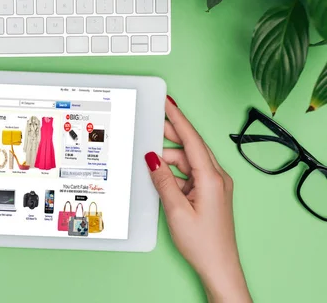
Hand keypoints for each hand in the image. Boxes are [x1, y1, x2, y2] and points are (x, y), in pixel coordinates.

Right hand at [146, 97, 251, 302]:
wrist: (219, 266)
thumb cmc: (203, 243)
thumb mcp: (176, 210)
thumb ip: (163, 180)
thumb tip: (152, 157)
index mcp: (211, 178)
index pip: (192, 139)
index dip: (178, 118)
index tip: (168, 103)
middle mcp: (216, 177)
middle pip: (191, 146)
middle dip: (171, 132)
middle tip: (151, 121)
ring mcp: (215, 185)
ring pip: (189, 160)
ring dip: (170, 157)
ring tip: (149, 156)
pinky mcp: (210, 192)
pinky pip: (190, 173)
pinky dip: (175, 170)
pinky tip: (161, 173)